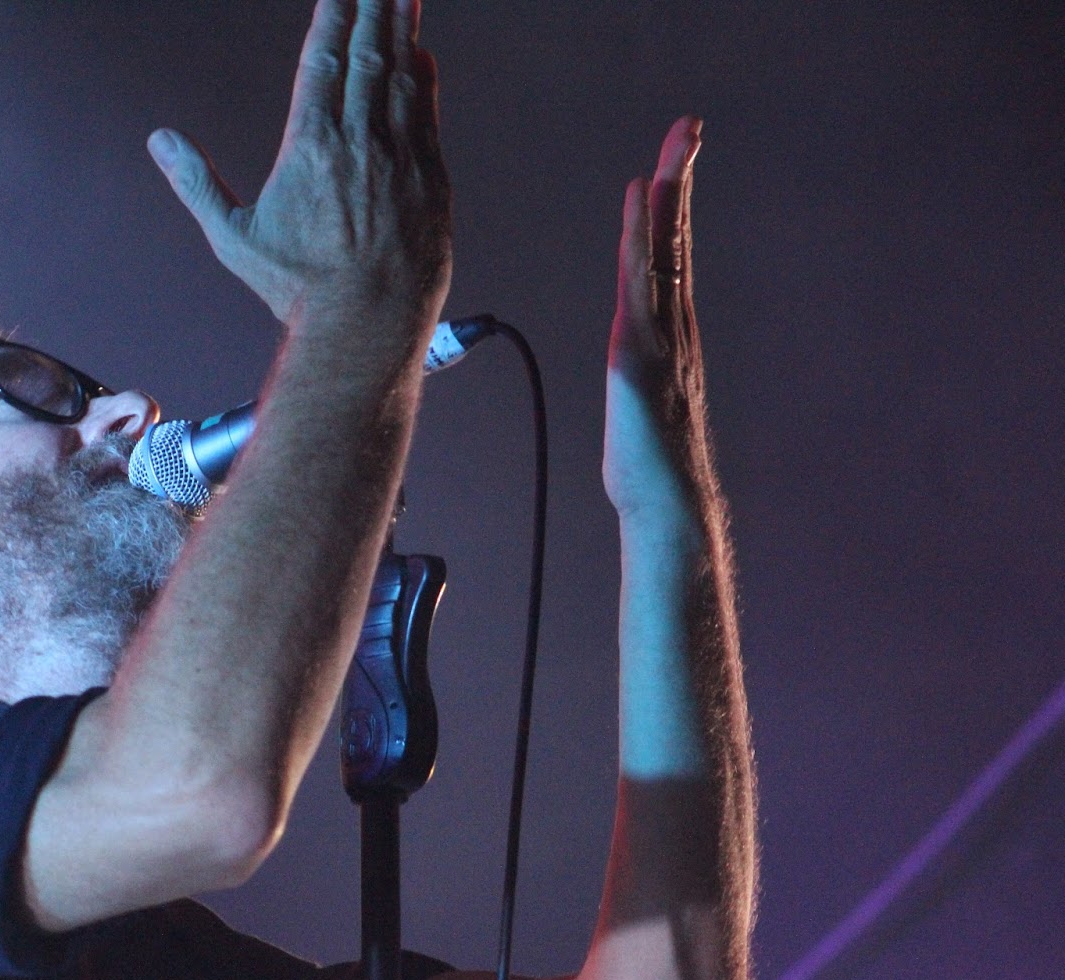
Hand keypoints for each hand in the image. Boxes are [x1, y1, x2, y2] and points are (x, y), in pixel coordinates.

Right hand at [147, 0, 450, 330]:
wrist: (367, 326)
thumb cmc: (297, 289)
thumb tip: (160, 140)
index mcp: (312, 146)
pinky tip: (420, 55)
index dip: (333, 14)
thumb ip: (196, 184)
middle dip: (373, 5)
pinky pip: (427, 113)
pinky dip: (423, 77)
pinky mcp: (431, 179)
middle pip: (369, 52)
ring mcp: (403, 157)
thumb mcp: (233, 239)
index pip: (324, 59)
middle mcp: (361, 140)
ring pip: (403, 74)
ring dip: (402, 27)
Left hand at [604, 116, 713, 525]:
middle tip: (689, 126)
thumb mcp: (640, 417)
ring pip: (666, 248)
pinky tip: (638, 195)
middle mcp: (676, 327)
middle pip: (677, 240)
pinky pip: (639, 278)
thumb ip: (640, 390)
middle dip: (681, 180)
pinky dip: (640, 233)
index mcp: (673, 339)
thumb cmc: (652, 474)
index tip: (669, 168)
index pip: (670, 263)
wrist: (669, 510)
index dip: (670, 214)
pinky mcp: (638, 352)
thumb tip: (634, 388)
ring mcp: (662, 336)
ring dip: (669, 189)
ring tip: (677, 139)